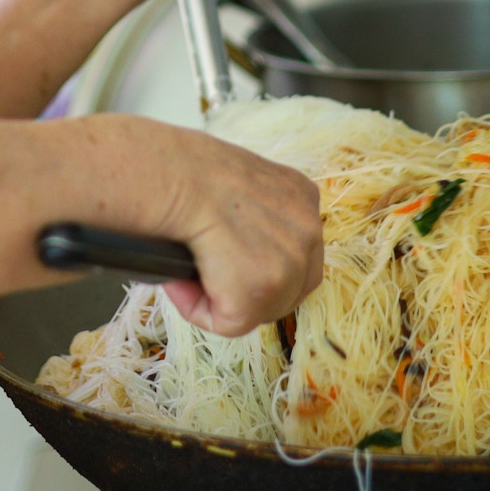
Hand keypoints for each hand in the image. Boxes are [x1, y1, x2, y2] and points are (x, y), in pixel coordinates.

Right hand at [147, 127, 323, 336]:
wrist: (182, 178)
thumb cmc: (191, 168)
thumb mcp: (240, 179)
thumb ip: (250, 214)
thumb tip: (227, 250)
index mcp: (303, 198)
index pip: (299, 249)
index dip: (262, 261)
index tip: (229, 258)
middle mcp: (308, 231)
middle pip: (293, 284)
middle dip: (254, 289)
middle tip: (212, 277)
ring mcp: (290, 266)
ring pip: (262, 307)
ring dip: (227, 300)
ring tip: (190, 277)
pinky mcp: (259, 295)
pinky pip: (230, 322)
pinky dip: (200, 309)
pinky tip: (181, 283)